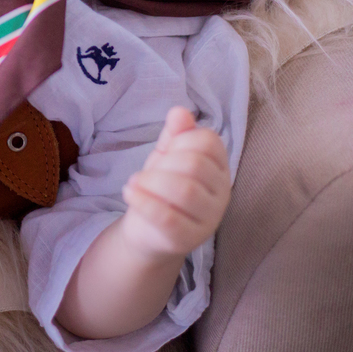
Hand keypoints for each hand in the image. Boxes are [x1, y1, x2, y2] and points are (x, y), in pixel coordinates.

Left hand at [119, 106, 230, 258]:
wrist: (149, 232)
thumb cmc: (162, 189)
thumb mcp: (167, 156)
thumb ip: (175, 134)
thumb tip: (180, 111)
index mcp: (219, 167)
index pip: (208, 141)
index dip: (180, 141)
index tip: (165, 152)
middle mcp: (222, 193)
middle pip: (195, 165)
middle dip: (162, 165)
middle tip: (143, 174)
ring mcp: (209, 219)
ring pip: (184, 191)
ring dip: (151, 183)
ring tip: (134, 184)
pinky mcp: (189, 240)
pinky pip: (169, 218)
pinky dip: (145, 202)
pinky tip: (130, 194)